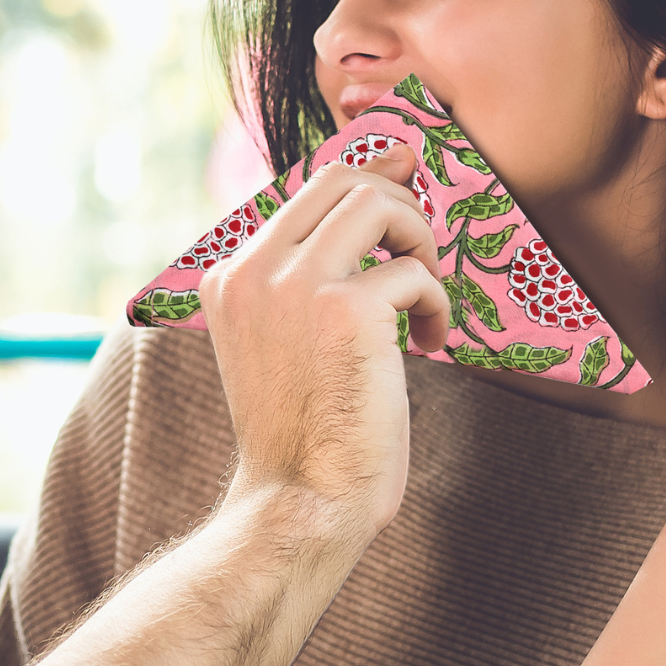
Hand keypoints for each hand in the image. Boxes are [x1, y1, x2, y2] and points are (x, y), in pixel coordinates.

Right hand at [201, 145, 449, 535]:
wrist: (303, 499)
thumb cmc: (308, 427)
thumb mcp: (289, 334)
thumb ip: (315, 267)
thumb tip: (393, 166)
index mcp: (228, 278)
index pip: (305, 191)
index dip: (368, 181)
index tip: (407, 189)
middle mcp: (252, 271)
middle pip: (341, 180)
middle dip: (397, 206)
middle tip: (418, 256)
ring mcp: (295, 286)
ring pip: (376, 203)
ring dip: (419, 240)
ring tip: (424, 295)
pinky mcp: (345, 311)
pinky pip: (413, 273)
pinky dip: (437, 305)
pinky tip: (430, 344)